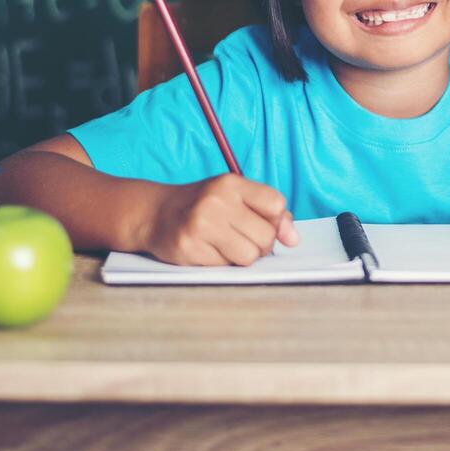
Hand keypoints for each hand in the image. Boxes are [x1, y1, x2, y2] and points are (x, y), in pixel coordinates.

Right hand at [138, 174, 298, 265]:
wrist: (156, 213)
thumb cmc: (203, 205)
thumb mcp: (234, 196)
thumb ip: (268, 211)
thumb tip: (293, 238)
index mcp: (231, 183)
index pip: (276, 205)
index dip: (276, 221)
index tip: (262, 223)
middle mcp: (216, 201)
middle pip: (266, 236)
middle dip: (261, 244)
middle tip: (242, 238)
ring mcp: (201, 225)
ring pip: (249, 256)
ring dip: (243, 257)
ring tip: (227, 246)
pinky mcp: (189, 248)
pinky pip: (226, 268)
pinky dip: (222, 264)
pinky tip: (208, 250)